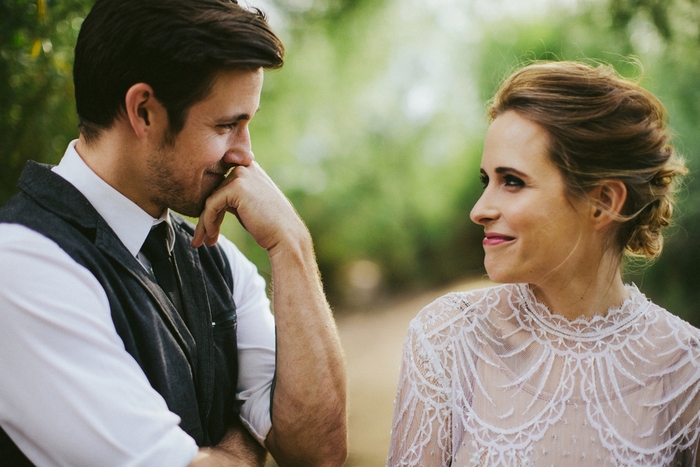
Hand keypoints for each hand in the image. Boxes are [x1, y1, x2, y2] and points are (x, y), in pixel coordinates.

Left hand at [192, 162, 307, 250]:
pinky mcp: (236, 187)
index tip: (208, 227)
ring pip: (210, 199)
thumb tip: (208, 203)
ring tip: (203, 241)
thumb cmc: (269, 226)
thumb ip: (233, 197)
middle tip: (202, 238)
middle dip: (207, 216)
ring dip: (205, 223)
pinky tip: (212, 236)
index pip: (221, 182)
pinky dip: (208, 222)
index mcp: (250, 169)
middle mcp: (246, 167)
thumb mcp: (250, 205)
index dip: (213, 204)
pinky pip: (211, 205)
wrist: (286, 236)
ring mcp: (241, 175)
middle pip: (214, 191)